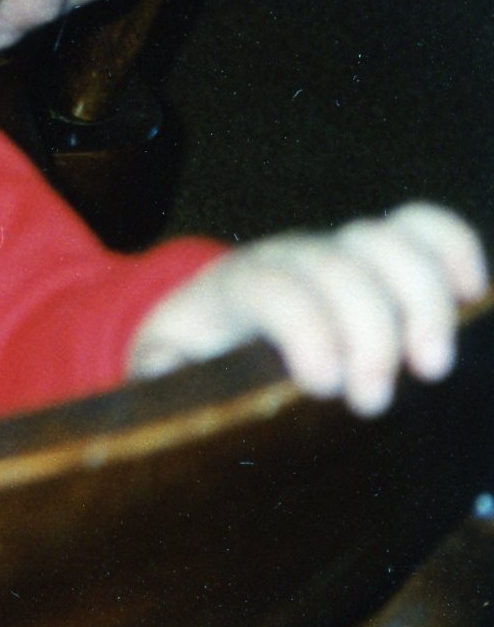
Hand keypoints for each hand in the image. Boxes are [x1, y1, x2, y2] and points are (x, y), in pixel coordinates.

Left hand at [128, 204, 487, 416]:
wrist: (208, 325)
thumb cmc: (194, 360)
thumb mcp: (165, 374)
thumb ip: (164, 382)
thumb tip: (175, 388)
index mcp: (229, 287)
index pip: (270, 288)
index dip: (306, 329)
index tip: (326, 386)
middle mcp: (287, 257)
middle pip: (337, 267)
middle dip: (368, 333)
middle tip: (373, 400)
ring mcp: (336, 250)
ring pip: (386, 242)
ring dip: (422, 302)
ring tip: (432, 367)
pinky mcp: (378, 257)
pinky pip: (423, 227)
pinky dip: (455, 249)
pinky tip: (473, 295)